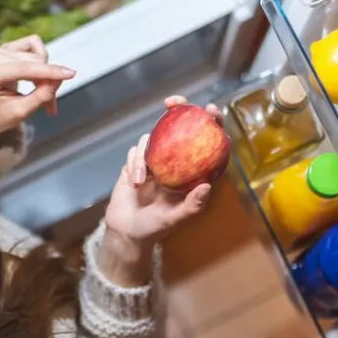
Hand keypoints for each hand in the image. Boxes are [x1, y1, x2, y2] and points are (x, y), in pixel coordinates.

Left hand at [0, 35, 76, 146]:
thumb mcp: (21, 111)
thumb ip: (41, 95)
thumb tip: (61, 77)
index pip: (24, 69)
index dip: (49, 71)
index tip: (71, 74)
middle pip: (34, 61)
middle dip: (47, 81)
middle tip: (48, 105)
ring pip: (36, 54)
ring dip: (45, 74)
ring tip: (42, 94)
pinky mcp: (6, 47)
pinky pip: (34, 45)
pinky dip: (41, 62)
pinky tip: (37, 77)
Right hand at [104, 96, 222, 247]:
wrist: (126, 233)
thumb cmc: (155, 228)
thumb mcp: (175, 220)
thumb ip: (192, 206)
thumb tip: (206, 186)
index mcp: (190, 173)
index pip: (206, 142)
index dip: (211, 123)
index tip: (209, 110)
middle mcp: (174, 163)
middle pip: (178, 128)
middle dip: (176, 111)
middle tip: (171, 103)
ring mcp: (153, 161)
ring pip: (151, 139)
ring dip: (144, 158)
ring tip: (140, 182)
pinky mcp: (134, 163)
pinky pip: (134, 152)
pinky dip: (133, 165)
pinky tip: (134, 183)